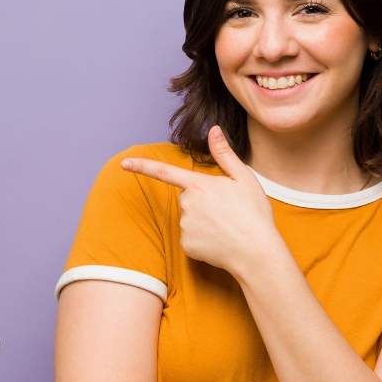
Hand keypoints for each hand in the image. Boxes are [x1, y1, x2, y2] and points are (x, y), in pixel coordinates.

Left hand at [121, 126, 279, 274]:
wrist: (256, 252)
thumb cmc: (254, 213)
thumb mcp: (244, 178)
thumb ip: (225, 154)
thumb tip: (214, 130)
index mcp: (199, 185)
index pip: (164, 172)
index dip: (142, 166)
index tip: (124, 163)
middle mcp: (187, 205)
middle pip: (186, 197)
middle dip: (201, 201)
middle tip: (226, 210)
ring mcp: (185, 226)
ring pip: (188, 218)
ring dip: (203, 220)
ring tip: (226, 226)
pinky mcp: (186, 245)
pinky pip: (190, 237)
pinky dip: (202, 238)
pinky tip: (219, 240)